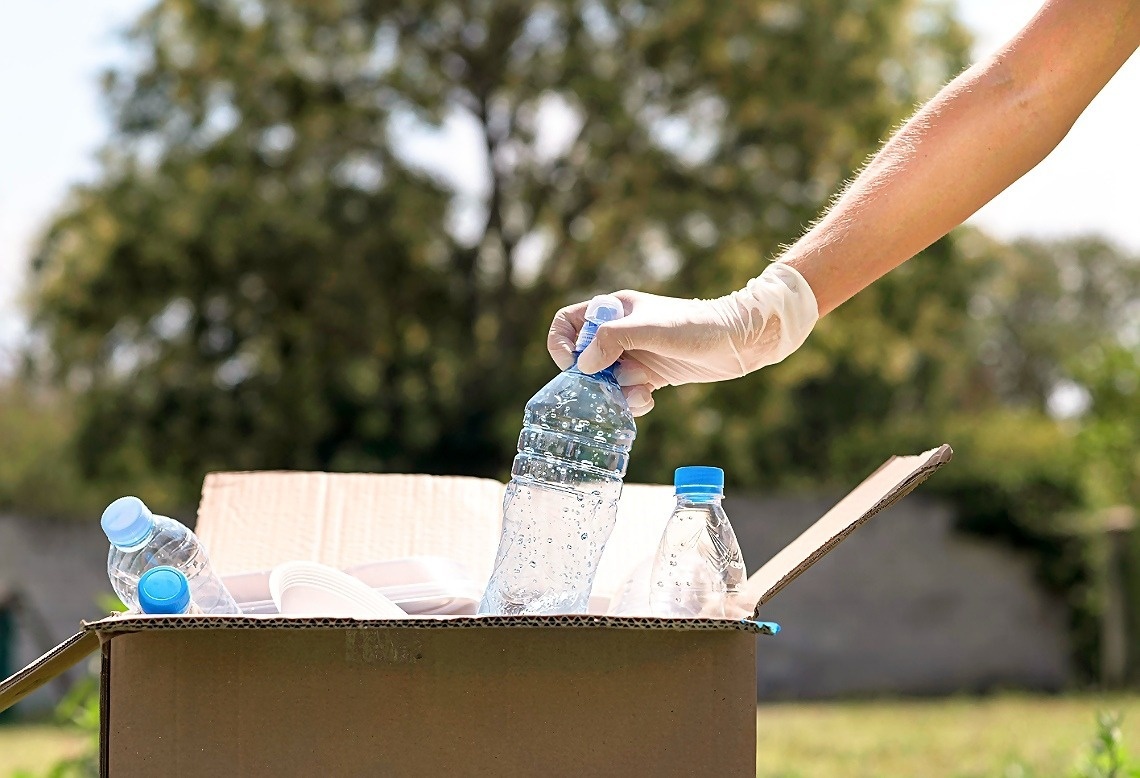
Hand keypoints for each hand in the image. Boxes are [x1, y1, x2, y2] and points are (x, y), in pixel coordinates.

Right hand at [547, 263, 817, 415]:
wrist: (740, 341)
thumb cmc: (696, 327)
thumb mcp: (650, 330)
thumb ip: (611, 341)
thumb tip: (584, 365)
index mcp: (615, 310)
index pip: (569, 322)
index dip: (562, 344)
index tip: (573, 365)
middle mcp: (622, 330)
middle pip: (585, 357)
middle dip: (592, 378)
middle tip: (606, 389)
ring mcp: (636, 353)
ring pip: (606, 380)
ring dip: (614, 393)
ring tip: (638, 395)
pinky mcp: (652, 373)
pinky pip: (627, 391)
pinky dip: (632, 400)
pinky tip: (649, 400)